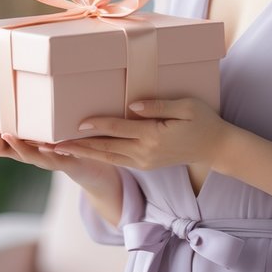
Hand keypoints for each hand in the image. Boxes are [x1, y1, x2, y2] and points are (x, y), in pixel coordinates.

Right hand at [0, 130, 117, 190]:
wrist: (92, 166)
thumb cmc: (67, 147)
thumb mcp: (46, 136)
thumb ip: (31, 128)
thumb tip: (14, 114)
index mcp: (30, 148)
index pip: (6, 147)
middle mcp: (38, 157)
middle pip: (15, 153)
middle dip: (3, 144)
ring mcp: (51, 160)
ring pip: (32, 156)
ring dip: (19, 147)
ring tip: (9, 136)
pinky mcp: (67, 162)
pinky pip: (58, 157)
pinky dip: (51, 152)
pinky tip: (46, 146)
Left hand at [50, 97, 230, 171]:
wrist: (216, 149)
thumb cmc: (203, 121)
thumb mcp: (186, 107)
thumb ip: (159, 106)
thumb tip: (133, 106)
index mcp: (153, 137)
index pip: (118, 129)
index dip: (97, 125)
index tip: (77, 123)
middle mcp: (145, 153)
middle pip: (106, 148)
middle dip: (79, 146)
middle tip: (54, 145)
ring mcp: (144, 162)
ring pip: (108, 158)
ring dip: (84, 153)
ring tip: (61, 150)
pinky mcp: (145, 164)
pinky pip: (117, 161)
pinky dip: (98, 156)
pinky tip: (85, 152)